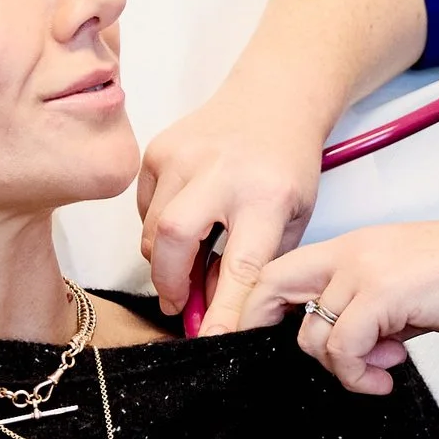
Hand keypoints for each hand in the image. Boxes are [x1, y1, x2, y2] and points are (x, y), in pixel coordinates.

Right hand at [136, 72, 326, 330]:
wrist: (275, 98)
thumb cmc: (287, 163)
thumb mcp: (292, 220)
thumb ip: (255, 268)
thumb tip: (211, 311)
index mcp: (267, 196)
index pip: (241, 266)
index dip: (223, 308)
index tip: (211, 339)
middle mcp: (221, 172)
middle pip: (174, 240)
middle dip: (169, 282)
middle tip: (180, 303)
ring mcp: (184, 156)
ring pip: (153, 228)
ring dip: (165, 257)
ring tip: (190, 258)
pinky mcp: (160, 148)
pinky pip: (146, 206)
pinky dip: (158, 225)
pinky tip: (187, 218)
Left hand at [240, 216, 438, 394]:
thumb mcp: (411, 292)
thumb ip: (377, 316)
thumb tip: (361, 354)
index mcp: (356, 245)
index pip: (283, 268)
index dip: (264, 306)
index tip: (268, 340)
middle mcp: (351, 250)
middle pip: (270, 285)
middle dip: (259, 328)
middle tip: (292, 364)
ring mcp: (364, 268)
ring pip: (313, 334)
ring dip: (343, 367)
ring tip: (384, 367)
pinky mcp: (382, 292)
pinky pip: (343, 349)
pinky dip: (359, 374)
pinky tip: (389, 376)